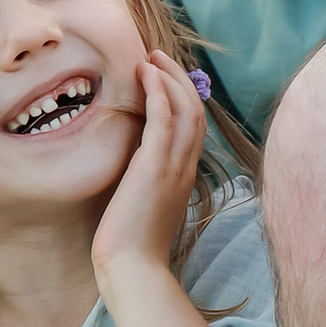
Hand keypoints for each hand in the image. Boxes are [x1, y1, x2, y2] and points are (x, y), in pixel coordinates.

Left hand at [89, 53, 204, 296]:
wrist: (132, 269)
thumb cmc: (129, 247)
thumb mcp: (140, 206)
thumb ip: (142, 182)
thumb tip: (130, 167)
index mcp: (183, 178)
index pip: (193, 127)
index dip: (182, 97)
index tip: (161, 77)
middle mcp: (185, 169)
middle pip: (196, 111)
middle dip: (178, 78)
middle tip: (157, 57)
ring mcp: (173, 167)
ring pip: (186, 109)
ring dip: (169, 77)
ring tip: (150, 57)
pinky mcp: (155, 167)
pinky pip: (165, 119)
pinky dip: (159, 91)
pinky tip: (145, 74)